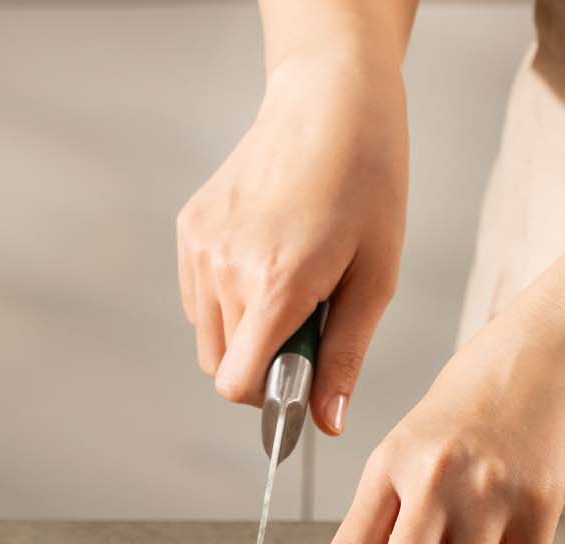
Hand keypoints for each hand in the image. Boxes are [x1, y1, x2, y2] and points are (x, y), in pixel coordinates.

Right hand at [176, 45, 407, 434]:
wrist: (330, 99)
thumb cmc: (366, 180)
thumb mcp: (375, 277)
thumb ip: (344, 358)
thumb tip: (327, 423)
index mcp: (276, 283)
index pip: (236, 384)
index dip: (267, 397)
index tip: (297, 380)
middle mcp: (226, 267)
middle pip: (221, 367)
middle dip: (260, 362)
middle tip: (304, 320)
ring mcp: (201, 247)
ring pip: (207, 336)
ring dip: (242, 331)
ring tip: (287, 283)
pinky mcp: (190, 229)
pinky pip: (198, 299)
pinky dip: (227, 299)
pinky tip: (264, 258)